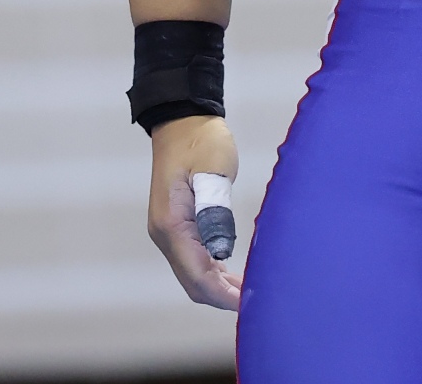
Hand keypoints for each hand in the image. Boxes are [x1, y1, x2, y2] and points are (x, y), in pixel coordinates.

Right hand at [146, 114, 242, 308]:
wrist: (182, 120)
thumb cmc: (199, 140)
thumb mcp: (212, 170)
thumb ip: (215, 210)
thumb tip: (220, 252)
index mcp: (171, 224)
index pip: (197, 274)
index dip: (223, 294)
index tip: (249, 302)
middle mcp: (165, 234)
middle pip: (192, 282)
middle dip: (222, 297)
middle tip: (256, 301)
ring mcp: (169, 231)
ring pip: (192, 274)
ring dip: (219, 287)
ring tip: (250, 292)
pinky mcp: (178, 226)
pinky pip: (194, 260)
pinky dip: (214, 273)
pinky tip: (234, 275)